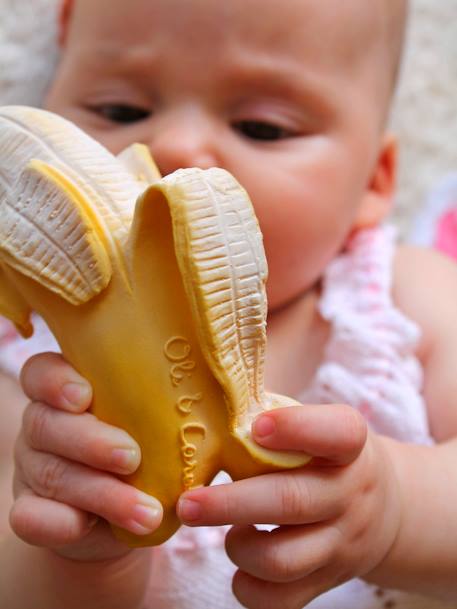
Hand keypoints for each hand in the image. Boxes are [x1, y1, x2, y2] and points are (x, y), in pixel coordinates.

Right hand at [10, 352, 162, 561]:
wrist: (121, 516)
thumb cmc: (145, 452)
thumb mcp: (152, 427)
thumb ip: (162, 412)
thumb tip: (211, 410)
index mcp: (65, 392)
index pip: (42, 372)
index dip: (55, 381)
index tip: (84, 395)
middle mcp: (42, 424)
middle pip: (47, 423)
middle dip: (91, 442)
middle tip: (131, 458)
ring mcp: (32, 468)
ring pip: (52, 473)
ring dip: (101, 493)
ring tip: (147, 512)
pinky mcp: (31, 511)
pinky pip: (30, 516)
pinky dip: (58, 522)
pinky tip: (85, 526)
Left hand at [177, 404, 401, 608]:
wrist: (385, 511)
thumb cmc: (328, 457)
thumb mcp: (321, 428)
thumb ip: (277, 418)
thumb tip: (210, 410)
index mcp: (349, 448)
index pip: (338, 433)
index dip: (297, 428)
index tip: (256, 427)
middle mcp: (350, 495)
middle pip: (290, 502)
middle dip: (230, 504)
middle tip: (188, 503)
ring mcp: (341, 543)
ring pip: (282, 560)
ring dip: (237, 547)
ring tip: (226, 530)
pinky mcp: (328, 581)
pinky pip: (281, 600)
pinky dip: (247, 587)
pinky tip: (241, 563)